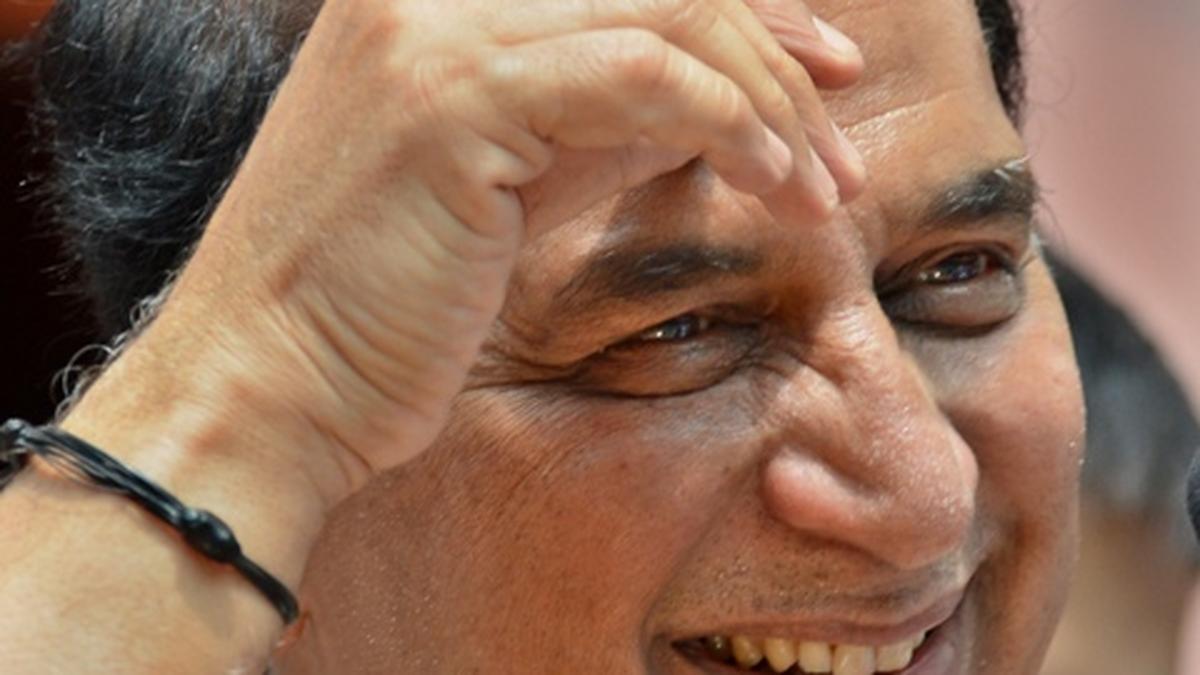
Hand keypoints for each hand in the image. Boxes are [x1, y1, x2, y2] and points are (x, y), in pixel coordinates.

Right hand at [167, 0, 865, 502]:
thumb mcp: (506, 187)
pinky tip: (771, 182)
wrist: (266, 384)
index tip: (817, 72)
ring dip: (768, 100)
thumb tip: (713, 100)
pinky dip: (728, 120)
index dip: (740, 15)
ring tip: (820, 187)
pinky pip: (639, 77)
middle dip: (774, 56)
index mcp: (430, 1)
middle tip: (836, 146)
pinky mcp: (453, 95)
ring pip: (665, 17)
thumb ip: (595, 123)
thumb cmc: (381, 305)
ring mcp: (432, 30)